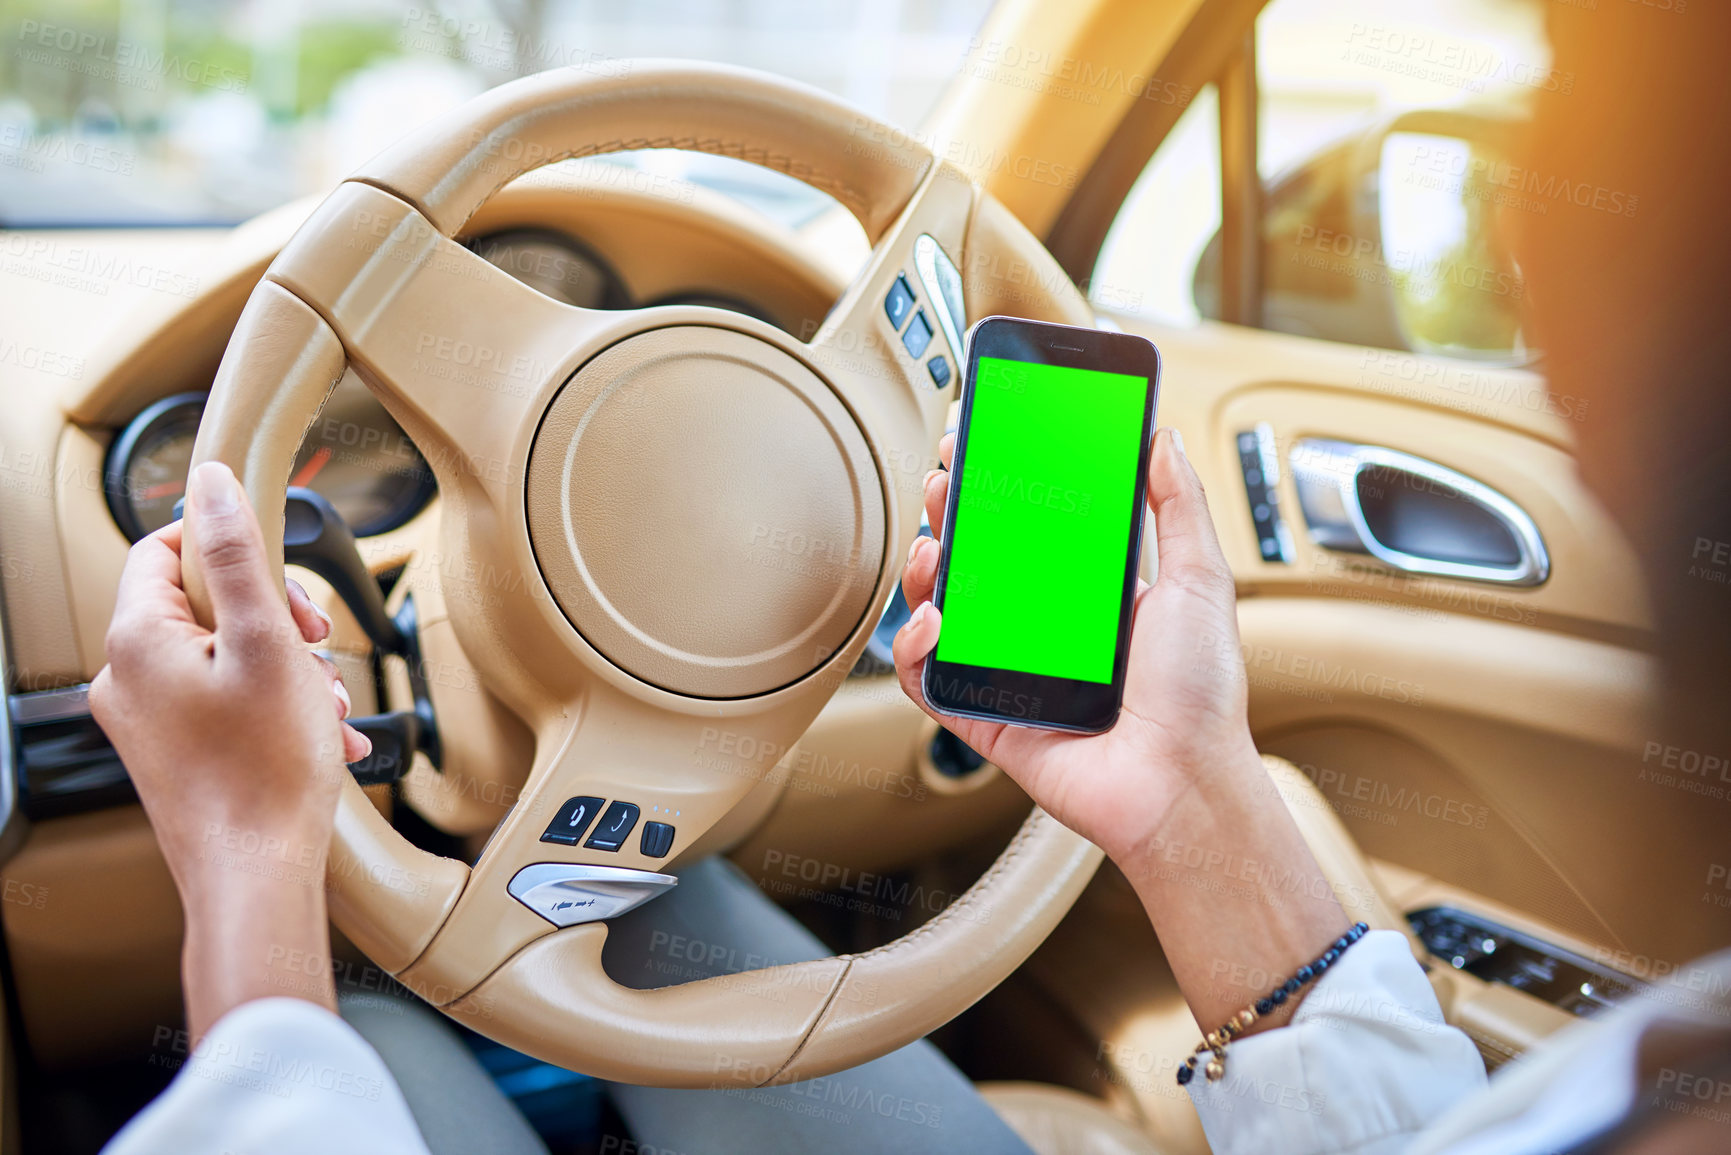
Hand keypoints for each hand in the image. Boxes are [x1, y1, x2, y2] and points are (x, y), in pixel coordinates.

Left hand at [89, 461, 370, 1035]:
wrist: (256, 874)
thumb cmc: (264, 773)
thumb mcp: (267, 642)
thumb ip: (239, 556)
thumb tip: (211, 485)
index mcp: (137, 641)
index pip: (164, 550)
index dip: (230, 552)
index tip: (281, 578)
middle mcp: (126, 679)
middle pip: (202, 605)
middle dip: (274, 619)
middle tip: (317, 646)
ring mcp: (146, 721)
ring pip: (221, 656)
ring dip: (285, 668)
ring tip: (323, 704)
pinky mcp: (171, 755)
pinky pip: (222, 702)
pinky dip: (273, 707)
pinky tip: (318, 733)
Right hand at [893, 428, 1258, 865]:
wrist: (1182, 782)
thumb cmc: (1200, 695)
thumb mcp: (1200, 581)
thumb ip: (1179, 507)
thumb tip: (1162, 439)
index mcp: (1088, 593)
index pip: (1029, 525)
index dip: (999, 486)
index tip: (982, 443)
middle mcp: (1044, 628)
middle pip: (975, 560)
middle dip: (952, 515)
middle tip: (945, 483)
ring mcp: (1009, 671)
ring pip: (941, 612)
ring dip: (923, 573)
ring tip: (932, 549)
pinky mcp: (984, 717)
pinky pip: (927, 679)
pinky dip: (915, 648)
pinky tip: (934, 624)